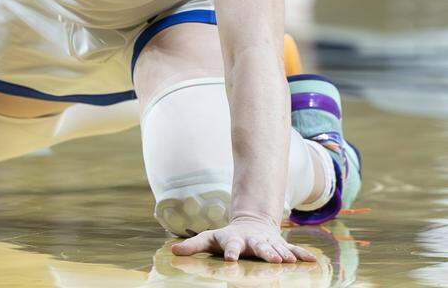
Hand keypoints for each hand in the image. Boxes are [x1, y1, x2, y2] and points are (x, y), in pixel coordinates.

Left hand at [171, 217, 316, 262]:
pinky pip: (293, 250)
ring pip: (277, 248)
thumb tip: (173, 251)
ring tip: (290, 262)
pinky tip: (313, 261)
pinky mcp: (280, 246)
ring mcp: (268, 242)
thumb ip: (193, 245)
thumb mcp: (208, 239)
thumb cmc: (225, 237)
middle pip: (259, 246)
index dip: (230, 252)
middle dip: (265, 252)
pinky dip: (302, 255)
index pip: (230, 245)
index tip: (230, 260)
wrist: (251, 224)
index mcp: (234, 239)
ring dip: (284, 255)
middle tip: (272, 259)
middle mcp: (253, 241)